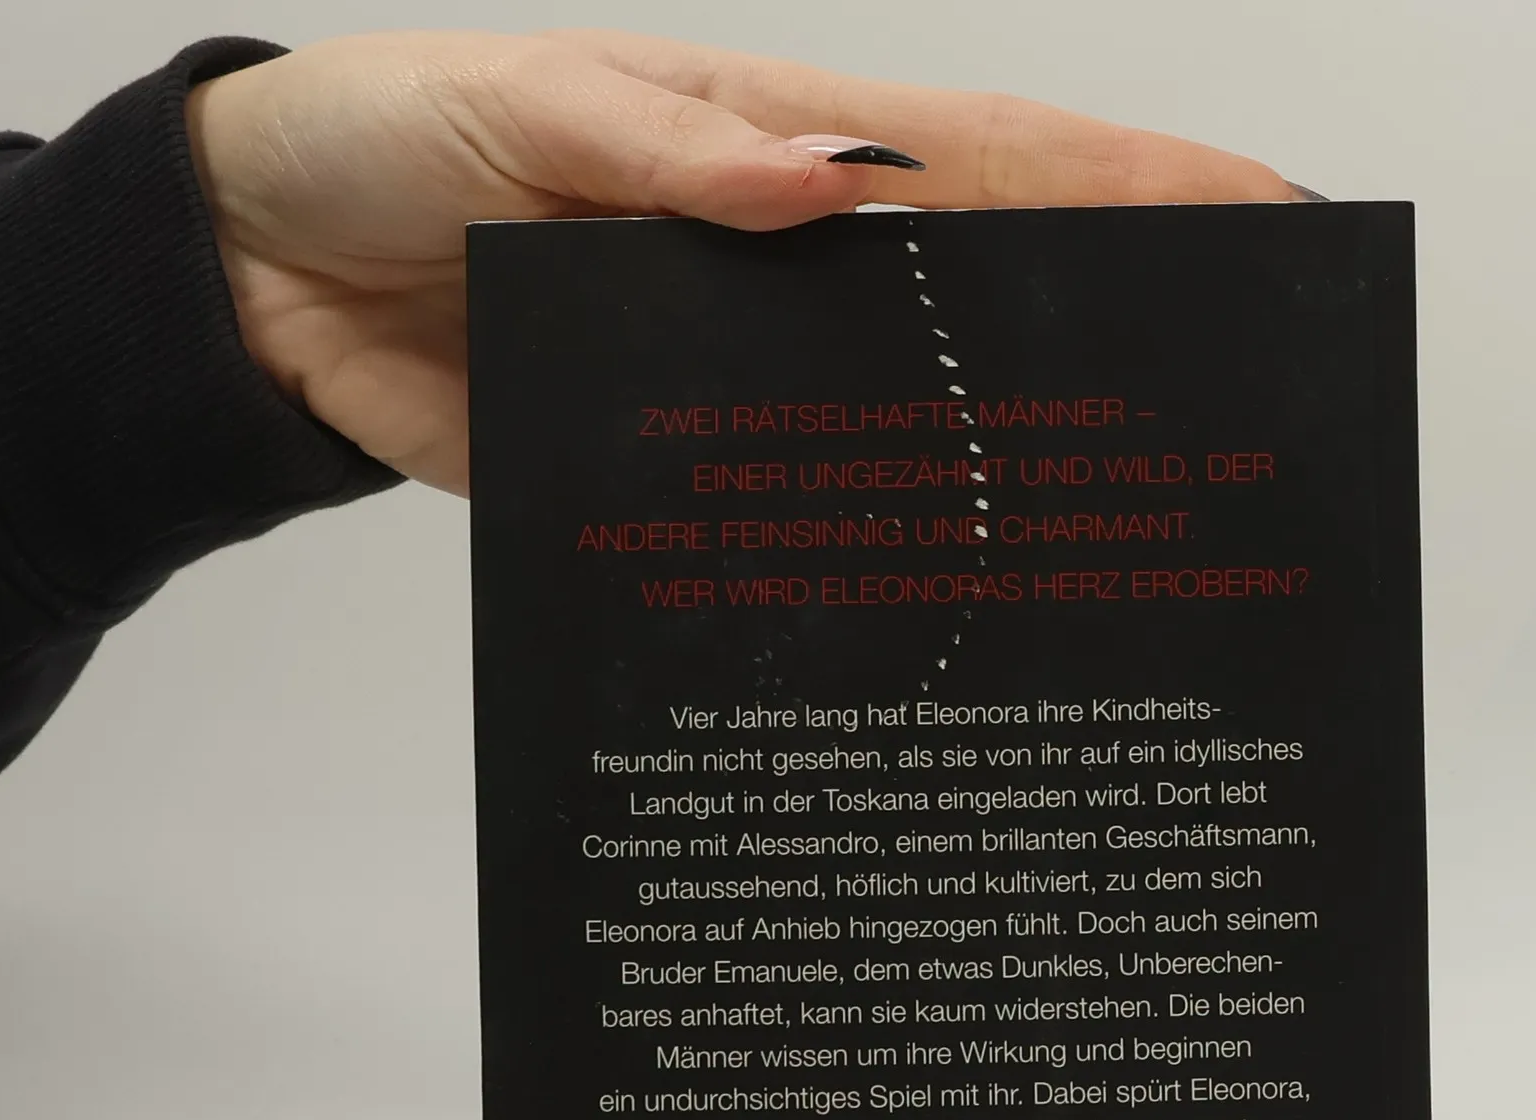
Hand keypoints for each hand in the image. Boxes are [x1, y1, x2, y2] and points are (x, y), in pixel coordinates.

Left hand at [184, 31, 1305, 494]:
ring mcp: (753, 378)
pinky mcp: (696, 472)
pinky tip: (940, 597)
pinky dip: (875, 548)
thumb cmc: (394, 139)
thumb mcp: (526, 105)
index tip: (1265, 211)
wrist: (270, 281)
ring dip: (1009, 467)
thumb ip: (666, 149)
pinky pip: (805, 510)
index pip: (989, 160)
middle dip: (1118, 337)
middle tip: (1236, 403)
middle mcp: (794, 269)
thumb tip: (824, 191)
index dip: (1133, 181)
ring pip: (909, 420)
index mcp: (778, 150)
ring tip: (1125, 527)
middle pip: (983, 302)